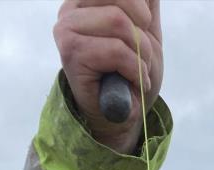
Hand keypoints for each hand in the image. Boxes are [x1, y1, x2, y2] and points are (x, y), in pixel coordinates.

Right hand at [54, 0, 162, 152]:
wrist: (124, 114)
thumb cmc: (131, 74)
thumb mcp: (147, 31)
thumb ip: (146, 4)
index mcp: (86, 0)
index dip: (143, 11)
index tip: (144, 31)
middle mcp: (71, 9)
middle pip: (124, 1)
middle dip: (144, 35)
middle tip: (143, 58)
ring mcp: (67, 29)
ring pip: (120, 23)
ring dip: (141, 55)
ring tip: (138, 72)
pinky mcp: (72, 52)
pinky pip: (117, 50)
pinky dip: (135, 70)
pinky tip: (133, 83)